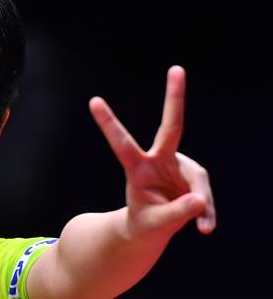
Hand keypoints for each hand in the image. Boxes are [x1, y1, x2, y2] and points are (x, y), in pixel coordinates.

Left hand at [89, 65, 216, 237]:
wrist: (152, 230)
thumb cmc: (145, 224)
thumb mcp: (154, 224)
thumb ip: (176, 213)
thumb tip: (199, 200)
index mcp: (139, 169)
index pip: (122, 144)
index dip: (109, 124)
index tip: (92, 101)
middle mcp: (160, 160)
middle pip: (172, 127)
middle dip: (174, 98)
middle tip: (176, 68)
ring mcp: (179, 165)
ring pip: (198, 183)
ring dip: (198, 207)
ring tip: (199, 229)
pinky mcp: (194, 177)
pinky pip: (204, 197)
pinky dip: (205, 214)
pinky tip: (205, 229)